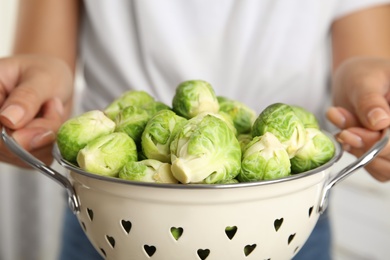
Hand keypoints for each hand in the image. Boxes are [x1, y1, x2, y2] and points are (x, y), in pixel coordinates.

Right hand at [0, 54, 73, 166]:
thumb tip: (8, 120)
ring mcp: (0, 143)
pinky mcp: (17, 154)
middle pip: (6, 146)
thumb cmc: (44, 73)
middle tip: (53, 104)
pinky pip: (38, 159)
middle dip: (39, 130)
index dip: (14, 133)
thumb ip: (27, 98)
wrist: (52, 81)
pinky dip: (52, 143)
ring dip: (48, 135)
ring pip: (25, 155)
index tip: (46, 118)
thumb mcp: (41, 77)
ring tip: (51, 107)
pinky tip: (51, 121)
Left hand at [326, 57, 389, 181]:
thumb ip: (369, 101)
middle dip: (365, 146)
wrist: (358, 78)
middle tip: (342, 130)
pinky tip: (343, 132)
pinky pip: (372, 166)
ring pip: (383, 168)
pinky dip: (354, 152)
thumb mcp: (365, 80)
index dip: (381, 144)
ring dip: (357, 150)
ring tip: (340, 122)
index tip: (350, 133)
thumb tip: (379, 122)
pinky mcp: (384, 154)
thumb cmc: (365, 74)